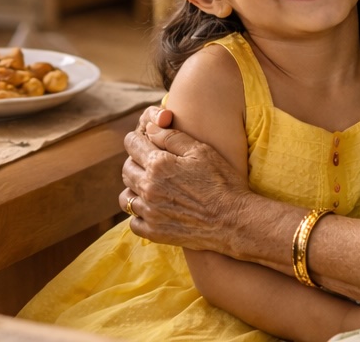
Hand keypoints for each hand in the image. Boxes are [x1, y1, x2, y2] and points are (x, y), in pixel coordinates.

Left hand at [121, 105, 253, 251]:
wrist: (234, 221)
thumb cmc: (221, 182)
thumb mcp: (201, 151)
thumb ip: (171, 137)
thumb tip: (150, 128)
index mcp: (158, 164)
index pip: (132, 144)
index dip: (137, 139)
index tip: (144, 141)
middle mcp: (149, 188)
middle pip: (126, 169)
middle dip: (135, 162)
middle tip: (150, 163)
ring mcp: (150, 212)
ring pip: (125, 196)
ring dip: (134, 188)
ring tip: (150, 187)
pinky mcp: (155, 232)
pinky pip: (133, 222)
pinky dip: (138, 215)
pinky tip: (152, 209)